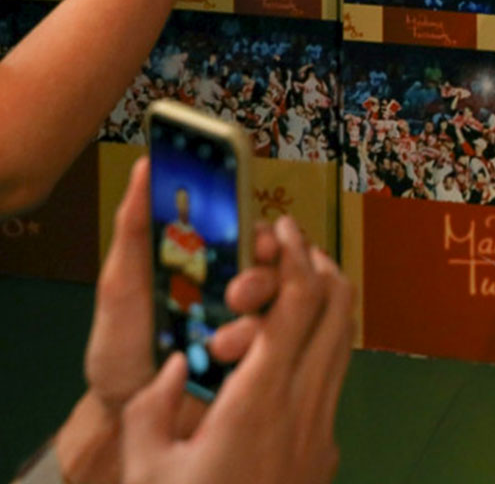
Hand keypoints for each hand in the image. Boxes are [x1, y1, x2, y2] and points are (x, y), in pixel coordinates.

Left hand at [58, 159, 283, 483]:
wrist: (122, 413)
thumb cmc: (121, 347)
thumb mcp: (120, 284)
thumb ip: (135, 228)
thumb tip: (146, 165)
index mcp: (213, 264)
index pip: (255, 235)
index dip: (265, 235)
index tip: (258, 242)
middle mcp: (242, 289)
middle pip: (282, 268)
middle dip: (264, 279)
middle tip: (236, 296)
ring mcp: (256, 326)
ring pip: (290, 307)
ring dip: (259, 322)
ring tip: (220, 345)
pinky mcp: (262, 362)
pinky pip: (288, 345)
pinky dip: (264, 351)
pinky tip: (229, 362)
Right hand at [121, 215, 352, 483]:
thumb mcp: (146, 467)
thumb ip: (153, 406)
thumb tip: (177, 362)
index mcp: (259, 402)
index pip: (297, 307)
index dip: (295, 258)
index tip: (282, 228)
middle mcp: (305, 408)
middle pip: (339, 311)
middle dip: (318, 264)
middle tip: (290, 245)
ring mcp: (324, 429)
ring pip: (345, 343)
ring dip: (324, 303)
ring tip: (291, 283)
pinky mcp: (326, 450)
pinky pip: (334, 378)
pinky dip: (320, 344)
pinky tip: (285, 346)